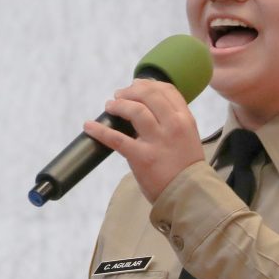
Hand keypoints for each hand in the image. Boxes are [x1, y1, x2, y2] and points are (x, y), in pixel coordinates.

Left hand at [84, 80, 204, 202]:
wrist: (189, 195)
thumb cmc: (186, 168)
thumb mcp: (189, 138)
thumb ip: (174, 122)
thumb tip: (149, 108)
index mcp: (185, 120)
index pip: (167, 90)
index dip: (148, 83)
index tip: (136, 84)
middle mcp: (173, 126)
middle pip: (149, 95)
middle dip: (130, 91)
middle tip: (119, 95)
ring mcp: (157, 141)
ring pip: (135, 110)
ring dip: (118, 105)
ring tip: (110, 106)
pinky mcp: (141, 157)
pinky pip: (116, 139)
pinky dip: (100, 130)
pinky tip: (89, 126)